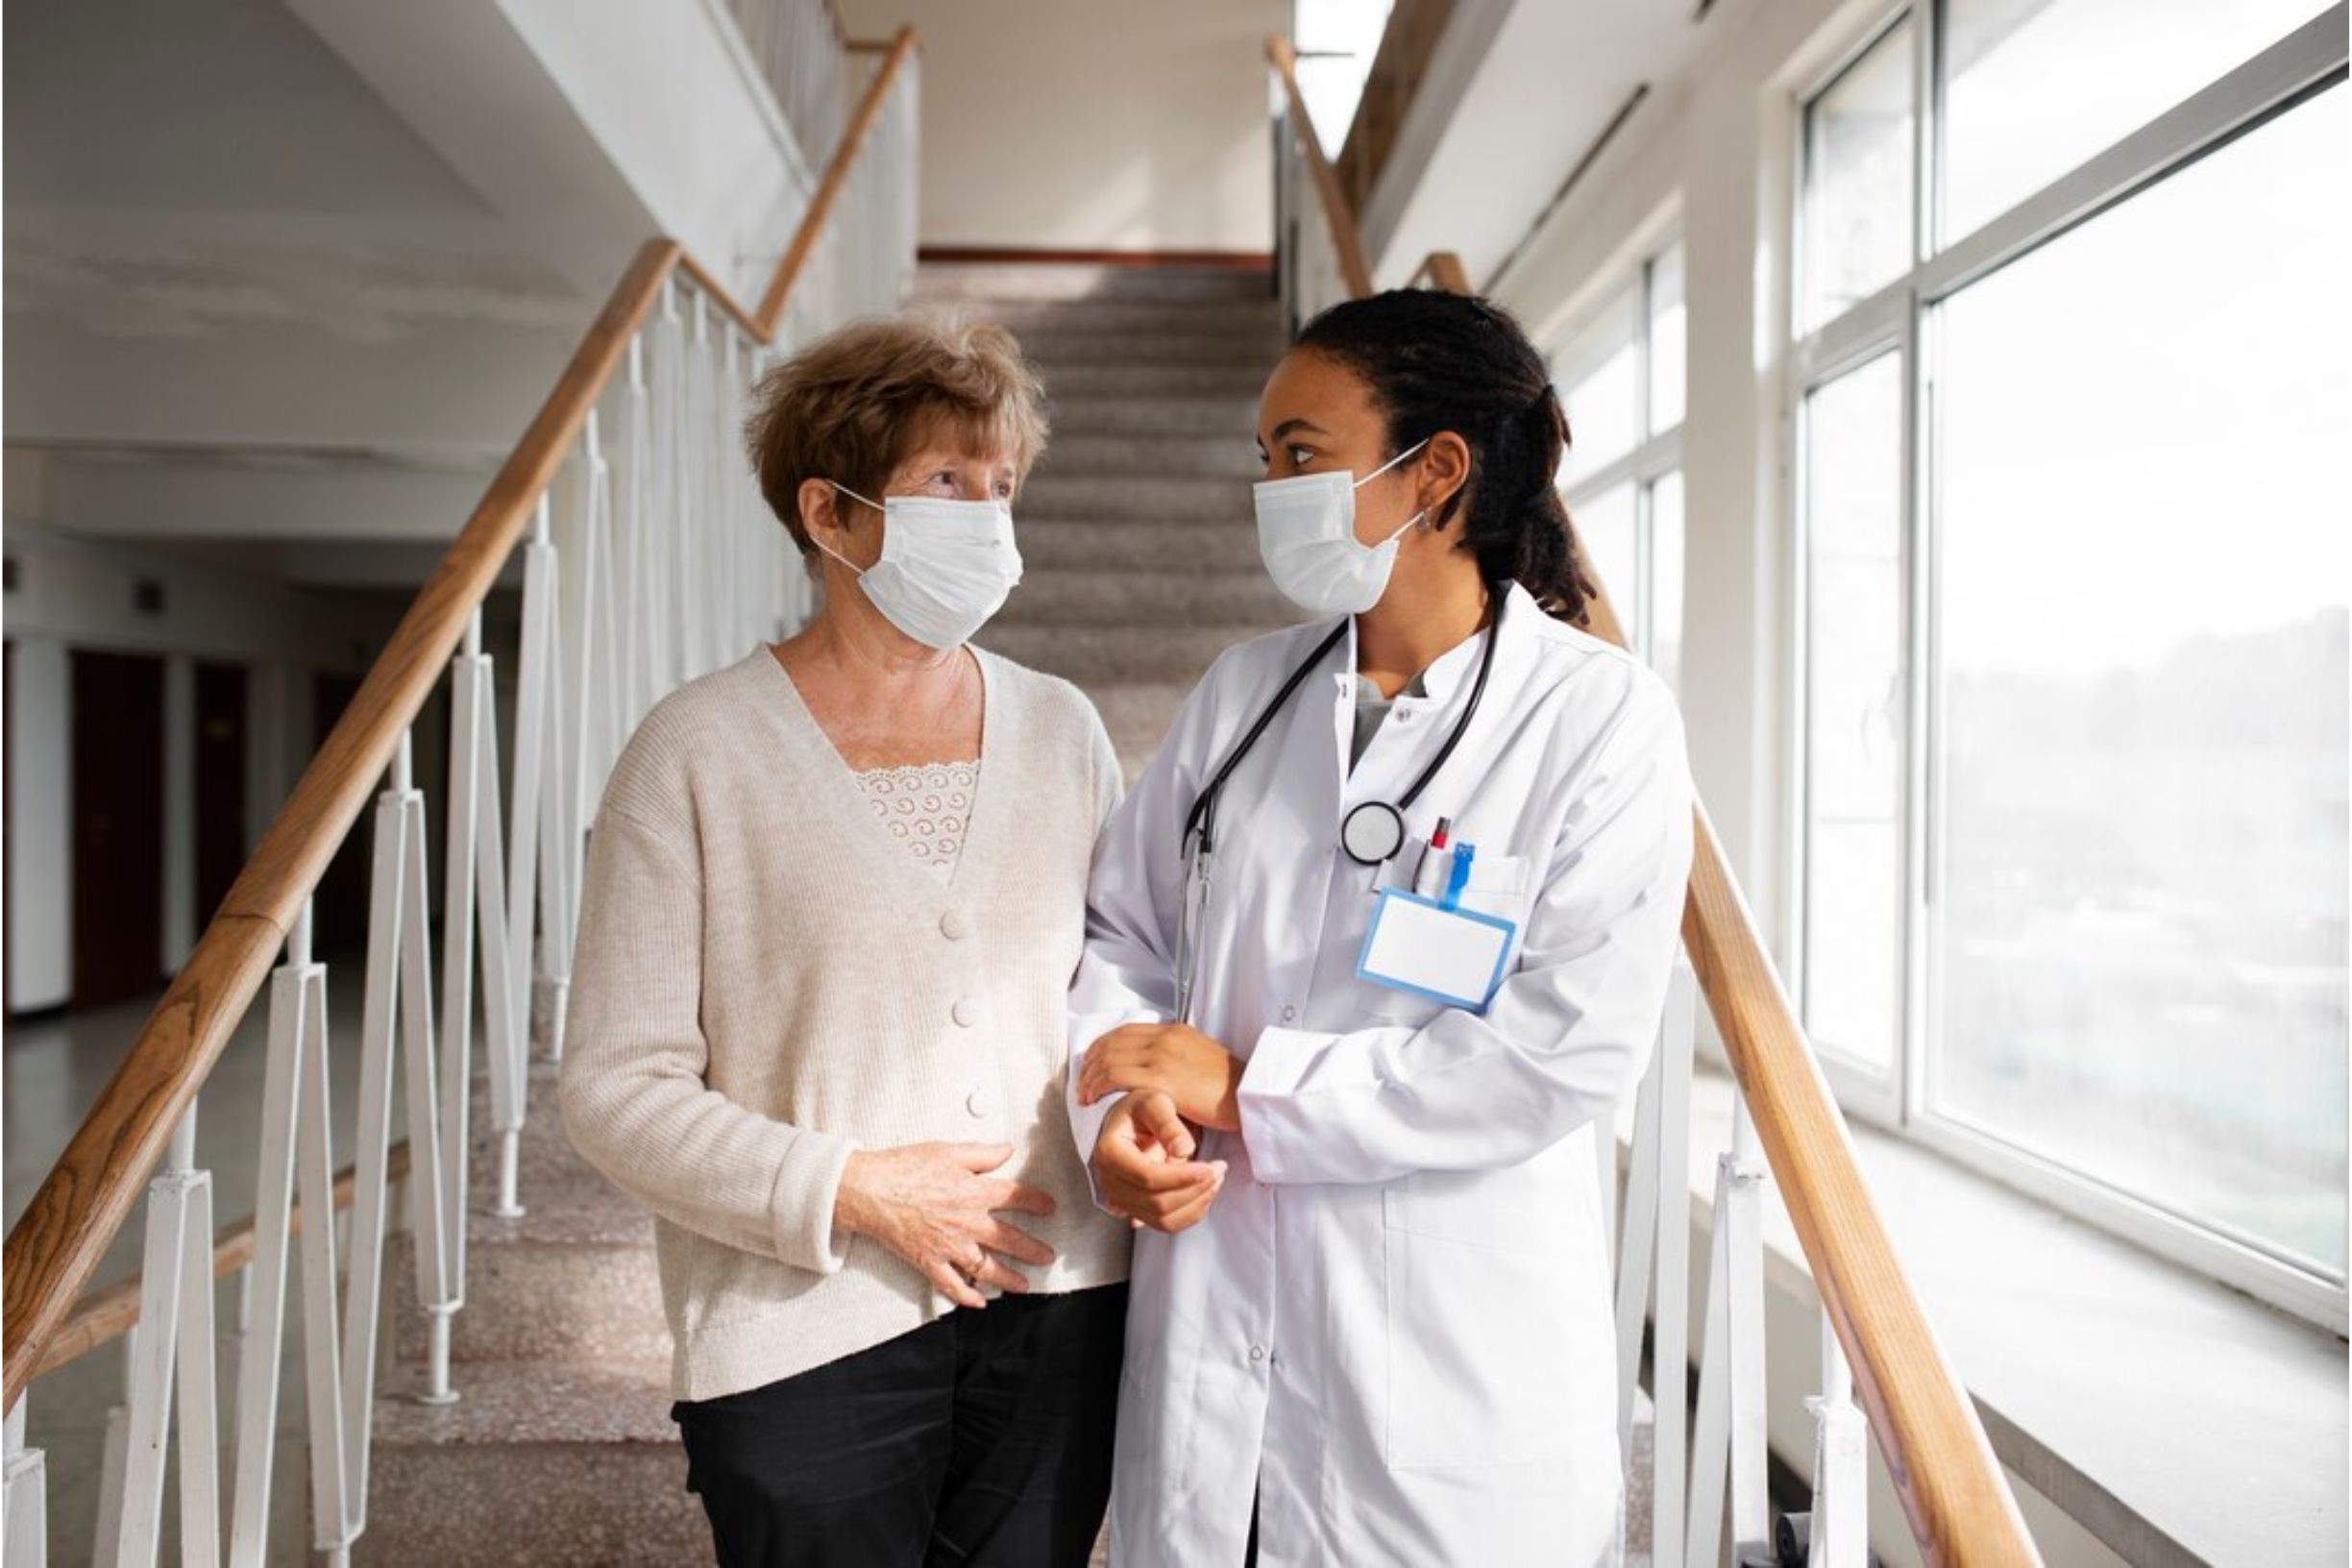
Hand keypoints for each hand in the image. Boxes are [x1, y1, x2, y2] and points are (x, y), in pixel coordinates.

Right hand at [833, 1142, 1056, 1308]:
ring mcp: (949, 1246)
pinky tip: (979, 1302)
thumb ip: (982, 1154)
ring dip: (1009, 1279)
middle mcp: (967, 1223)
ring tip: (1025, 1285)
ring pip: (987, 1268)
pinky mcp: (928, 1262)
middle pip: (1010, 1239)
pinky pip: (951, 1285)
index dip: (1037, 1202)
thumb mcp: (948, 1150)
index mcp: (974, 1193)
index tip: (1050, 1208)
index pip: (1017, 1197)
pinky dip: (966, 1296)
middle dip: (1033, 1250)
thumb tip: (1007, 1150)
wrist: (870, 1191)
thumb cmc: (906, 1167)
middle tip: (1048, 1256)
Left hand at [1076, 1023, 1243, 1130]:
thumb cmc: (1229, 1088)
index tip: (1091, 1065)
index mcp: (1174, 1031)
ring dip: (1090, 1077)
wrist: (1250, 1096)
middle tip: (1082, 1083)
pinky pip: (1117, 1077)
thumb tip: (1157, 1069)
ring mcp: (1163, 1056)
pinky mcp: (1162, 1079)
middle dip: (1090, 1063)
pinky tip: (1092, 1100)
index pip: (1125, 1031)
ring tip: (1083, 1096)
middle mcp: (1165, 1038)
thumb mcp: (1201, 1059)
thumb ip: (1177, 1057)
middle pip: (1112, 1042)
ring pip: (1109, 1059)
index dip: (1101, 1047)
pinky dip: (1098, 1087)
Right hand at [1092, 1091, 1224, 1233]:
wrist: (1131, 1122)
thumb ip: (1167, 1122)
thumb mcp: (1154, 1102)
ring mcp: (1121, 1200)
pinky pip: (1166, 1224)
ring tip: (1216, 1179)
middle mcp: (1110, 1182)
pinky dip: (1190, 1213)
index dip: (1181, 1177)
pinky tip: (1204, 1191)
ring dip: (1196, 1204)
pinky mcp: (1136, 1210)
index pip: (1147, 1177)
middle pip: (1156, 1202)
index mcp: (1110, 1154)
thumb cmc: (1142, 1108)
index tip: (1209, 1168)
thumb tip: (1183, 1150)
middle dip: (1194, 1190)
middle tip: (1219, 1169)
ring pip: (1163, 1219)